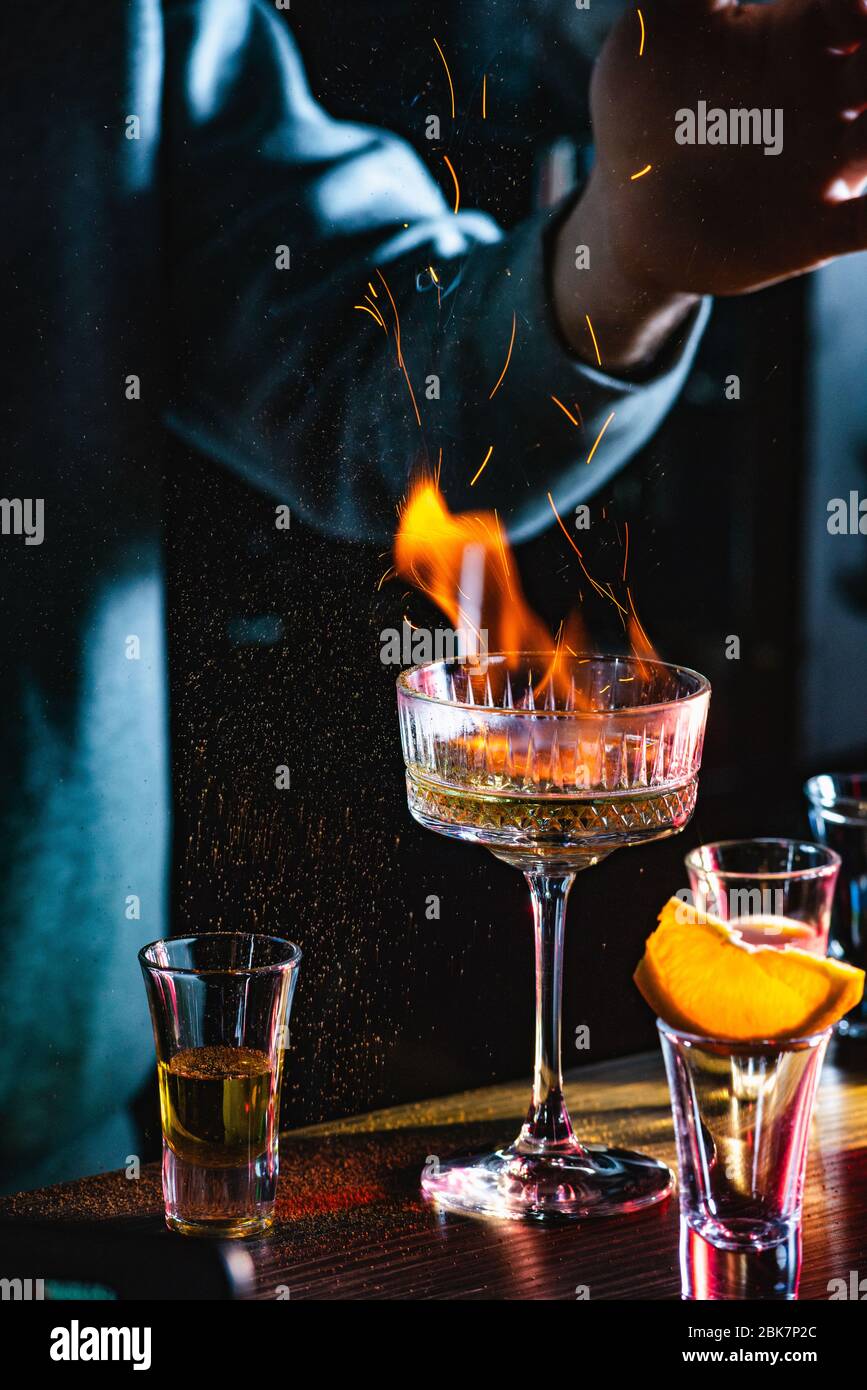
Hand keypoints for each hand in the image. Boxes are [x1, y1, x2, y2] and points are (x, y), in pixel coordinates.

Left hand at [554, 0, 866, 366]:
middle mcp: (825, 102)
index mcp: (798, 42)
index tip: (844, 12)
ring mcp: (827, 168)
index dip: (855, 4)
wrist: (627, 216)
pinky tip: (866, 202)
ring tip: (862, 128)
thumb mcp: (655, 29)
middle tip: (862, 65)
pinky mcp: (818, 230)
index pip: (854, 7)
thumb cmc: (640, 115)